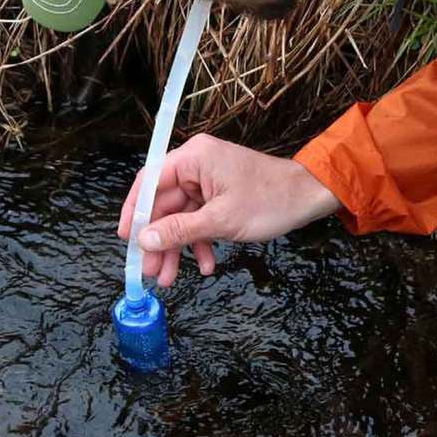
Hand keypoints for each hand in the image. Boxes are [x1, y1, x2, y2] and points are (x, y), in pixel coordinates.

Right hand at [116, 134, 340, 287]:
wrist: (309, 197)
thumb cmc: (271, 200)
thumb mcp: (221, 220)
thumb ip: (179, 230)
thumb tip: (144, 240)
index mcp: (193, 158)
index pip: (149, 182)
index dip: (134, 212)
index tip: (126, 240)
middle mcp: (196, 165)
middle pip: (163, 204)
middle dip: (159, 240)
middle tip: (150, 271)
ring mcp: (208, 181)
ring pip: (180, 217)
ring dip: (177, 247)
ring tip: (170, 278)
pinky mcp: (219, 195)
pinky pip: (199, 219)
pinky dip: (200, 242)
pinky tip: (206, 264)